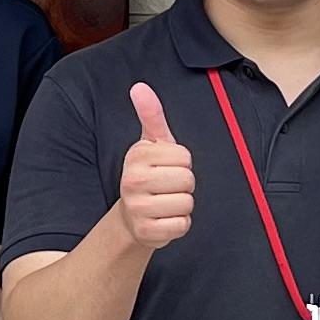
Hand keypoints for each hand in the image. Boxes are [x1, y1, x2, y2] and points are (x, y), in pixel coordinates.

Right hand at [118, 82, 193, 249]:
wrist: (131, 216)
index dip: (182, 163)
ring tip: (166, 202)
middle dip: (184, 185)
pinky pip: (182, 225)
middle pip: (188, 180)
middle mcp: (132, 181)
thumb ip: (151, 115)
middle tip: (167, 186)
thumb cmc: (148, 174)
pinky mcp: (147, 231)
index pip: (184, 156)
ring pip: (187, 203)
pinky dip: (180, 224)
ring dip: (183, 205)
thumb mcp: (151, 144)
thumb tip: (140, 87)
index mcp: (137, 156)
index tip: (166, 166)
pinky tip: (165, 219)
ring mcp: (138, 208)